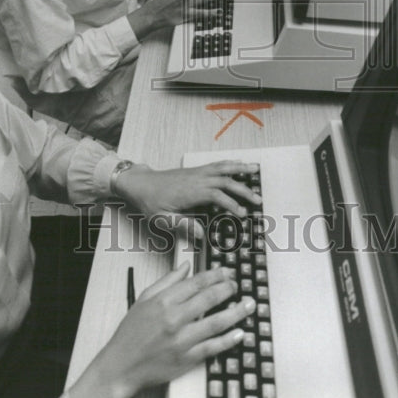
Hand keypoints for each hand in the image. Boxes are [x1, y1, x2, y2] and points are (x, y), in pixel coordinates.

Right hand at [66, 263, 255, 397]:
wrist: (121, 365)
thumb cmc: (130, 333)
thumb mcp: (144, 299)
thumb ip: (167, 281)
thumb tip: (185, 266)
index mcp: (164, 301)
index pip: (196, 282)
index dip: (215, 275)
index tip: (226, 272)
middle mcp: (174, 318)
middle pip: (209, 298)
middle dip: (228, 289)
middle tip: (238, 285)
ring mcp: (182, 340)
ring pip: (216, 322)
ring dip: (237, 312)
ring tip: (249, 305)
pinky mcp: (186, 359)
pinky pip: (213, 347)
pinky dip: (228, 340)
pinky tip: (240, 333)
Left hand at [116, 160, 261, 235]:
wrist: (140, 184)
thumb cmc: (150, 201)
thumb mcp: (162, 218)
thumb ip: (182, 225)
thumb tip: (200, 234)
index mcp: (191, 192)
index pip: (217, 195)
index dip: (231, 204)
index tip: (242, 214)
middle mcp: (196, 179)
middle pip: (225, 181)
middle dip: (243, 190)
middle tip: (257, 199)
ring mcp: (196, 173)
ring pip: (222, 168)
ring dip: (240, 169)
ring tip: (255, 170)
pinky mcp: (195, 170)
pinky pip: (215, 164)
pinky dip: (228, 163)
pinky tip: (237, 164)